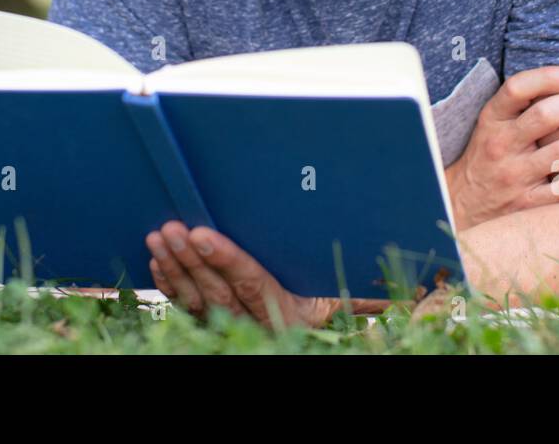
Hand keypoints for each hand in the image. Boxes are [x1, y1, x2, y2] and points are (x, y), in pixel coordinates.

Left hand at [145, 221, 389, 328]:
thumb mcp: (342, 289)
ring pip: (198, 299)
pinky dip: (170, 282)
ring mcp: (234, 326)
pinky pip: (187, 306)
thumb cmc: (330, 292)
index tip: (202, 233)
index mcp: (289, 312)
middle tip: (171, 227)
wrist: (316, 331)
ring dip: (176, 267)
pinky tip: (158, 259)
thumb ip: (362, 286)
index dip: (226, 258)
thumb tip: (400, 272)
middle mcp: (259, 324)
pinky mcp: (215, 323)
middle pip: (219, 291)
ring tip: (159, 236)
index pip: (252, 282)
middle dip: (192, 258)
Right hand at [444, 66, 558, 229]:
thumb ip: (520, 106)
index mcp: (491, 120)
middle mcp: (501, 145)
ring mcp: (514, 177)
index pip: (517, 89)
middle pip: (545, 116)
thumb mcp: (490, 126)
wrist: (461, 207)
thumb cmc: (488, 157)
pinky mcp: (527, 205)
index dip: (549, 77)